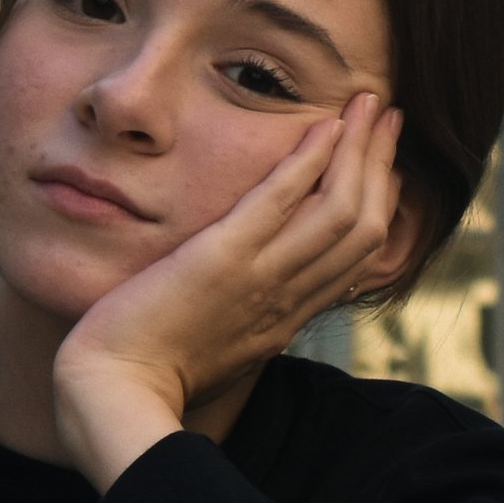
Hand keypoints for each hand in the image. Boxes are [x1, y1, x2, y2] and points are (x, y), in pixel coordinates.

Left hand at [50, 93, 405, 489]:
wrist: (113, 397)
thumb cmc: (144, 380)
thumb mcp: (210, 354)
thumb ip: (236, 324)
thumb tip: (238, 309)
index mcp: (284, 323)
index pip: (352, 262)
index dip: (377, 209)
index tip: (383, 170)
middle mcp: (287, 302)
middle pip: (362, 230)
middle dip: (381, 169)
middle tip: (390, 120)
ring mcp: (260, 280)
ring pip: (339, 212)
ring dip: (361, 152)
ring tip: (370, 105)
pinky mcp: (222, 261)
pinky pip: (280, 203)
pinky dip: (309, 161)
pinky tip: (325, 125)